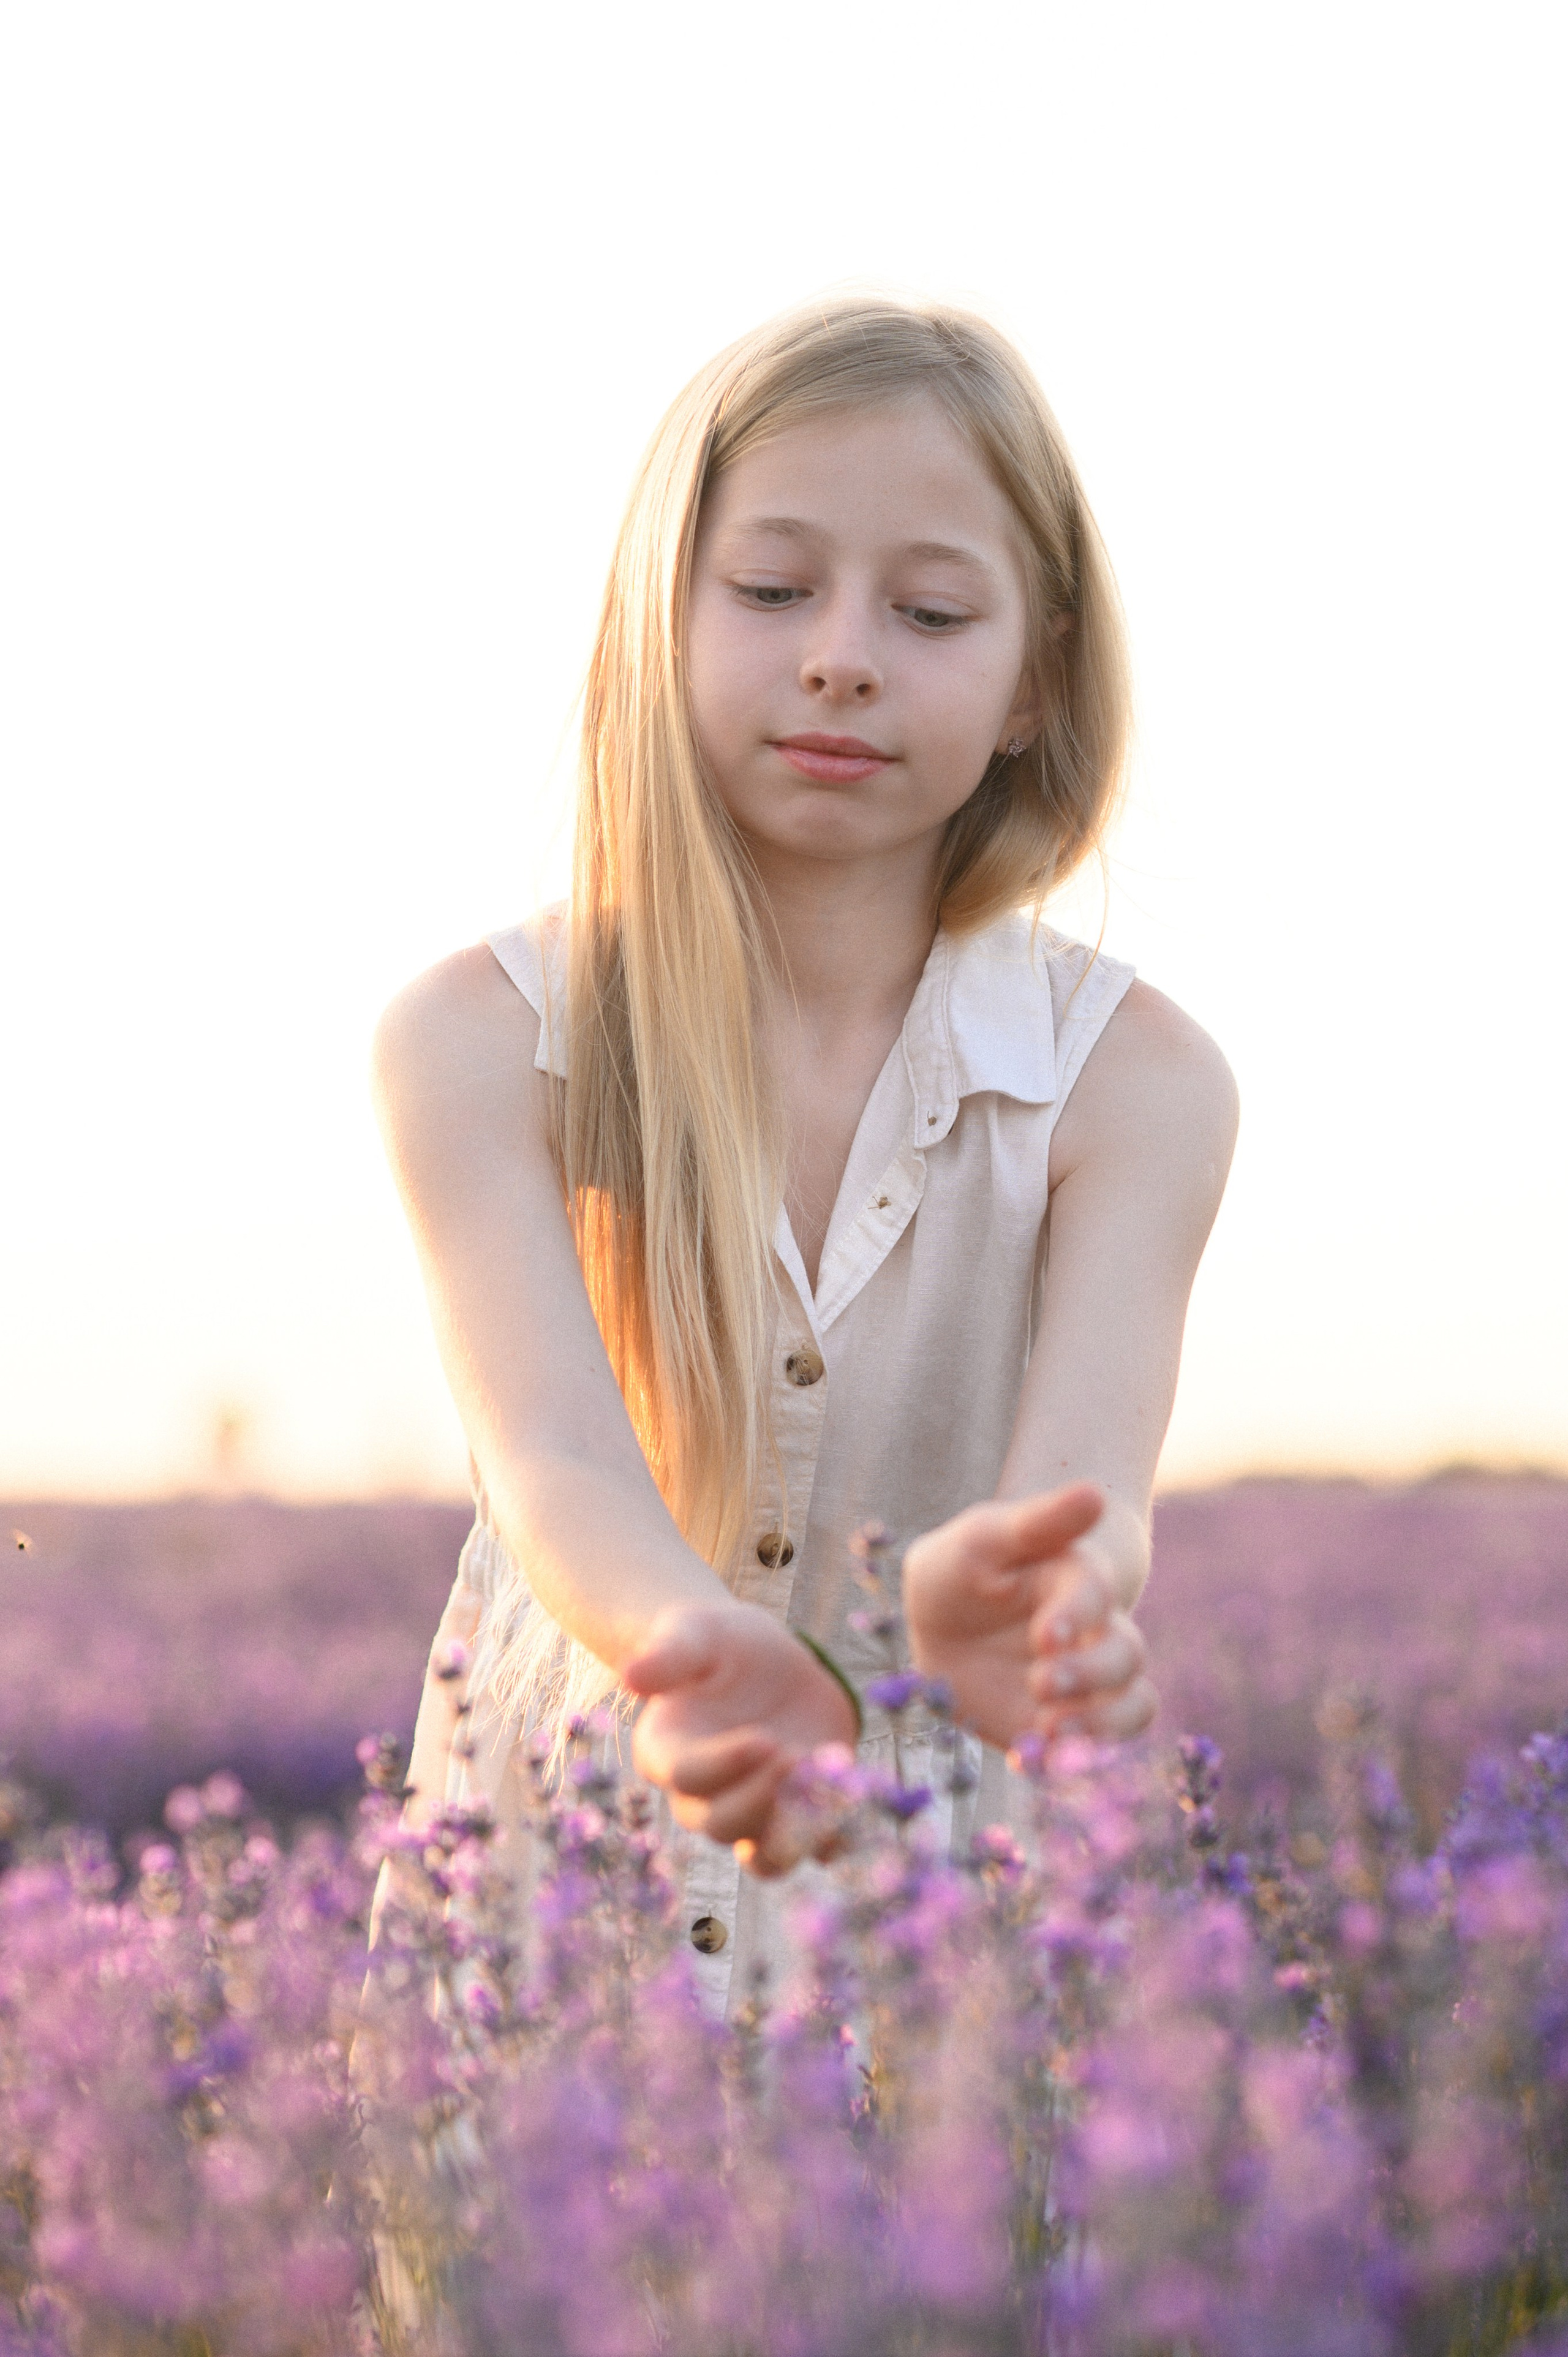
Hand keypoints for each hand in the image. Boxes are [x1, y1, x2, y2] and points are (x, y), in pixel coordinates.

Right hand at [623, 1599, 858, 1875]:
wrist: (764, 1662)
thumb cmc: (718, 1643)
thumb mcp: (694, 1633)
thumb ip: (668, 1654)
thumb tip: (629, 1675)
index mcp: (667, 1751)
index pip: (687, 1776)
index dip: (724, 1765)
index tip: (765, 1739)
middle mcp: (703, 1797)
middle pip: (722, 1825)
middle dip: (762, 1798)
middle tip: (797, 1754)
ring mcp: (752, 1814)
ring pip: (766, 1858)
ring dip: (798, 1834)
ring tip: (829, 1785)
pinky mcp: (797, 1816)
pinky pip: (814, 1850)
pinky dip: (835, 1837)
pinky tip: (855, 1797)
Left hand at [903, 1482, 1155, 1751]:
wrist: (944, 1619)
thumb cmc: (967, 1565)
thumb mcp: (985, 1537)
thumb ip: (1039, 1522)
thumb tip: (1094, 1493)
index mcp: (1076, 1580)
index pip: (1095, 1594)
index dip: (1078, 1615)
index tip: (1044, 1635)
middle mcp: (1094, 1633)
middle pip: (1125, 1655)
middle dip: (1089, 1674)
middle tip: (1041, 1683)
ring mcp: (1085, 1682)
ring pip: (1131, 1704)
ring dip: (1100, 1724)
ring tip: (1050, 1733)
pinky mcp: (1066, 1724)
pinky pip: (1093, 1748)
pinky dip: (1071, 1760)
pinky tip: (1028, 1760)